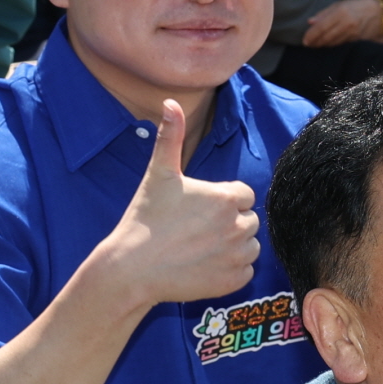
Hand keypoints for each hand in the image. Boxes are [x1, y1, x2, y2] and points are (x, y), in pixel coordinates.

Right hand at [94, 99, 262, 310]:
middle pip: (248, 219)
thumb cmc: (145, 219)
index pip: (243, 195)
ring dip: (233, 245)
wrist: (132, 268)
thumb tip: (170, 102)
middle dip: (228, 222)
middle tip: (195, 229)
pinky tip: (203, 265)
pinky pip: (245, 271)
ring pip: (250, 245)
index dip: (222, 200)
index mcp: (227, 197)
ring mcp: (238, 256)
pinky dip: (230, 270)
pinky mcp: (234, 281)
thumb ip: (171, 136)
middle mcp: (239, 226)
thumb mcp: (158, 173)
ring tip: (200, 247)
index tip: (198, 209)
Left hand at [302, 0, 382, 46]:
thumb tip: (310, 22)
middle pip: (326, 38)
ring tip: (316, 46)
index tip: (305, 40)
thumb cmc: (357, 6)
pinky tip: (328, 46)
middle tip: (308, 45)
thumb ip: (324, 13)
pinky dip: (333, 46)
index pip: (321, 27)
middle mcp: (347, 24)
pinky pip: (342, 45)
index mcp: (341, 12)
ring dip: (323, 46)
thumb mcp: (340, 4)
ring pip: (334, 44)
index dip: (311, 35)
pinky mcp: (358, 41)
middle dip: (315, 43)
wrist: (379, 11)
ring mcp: (354, 34)